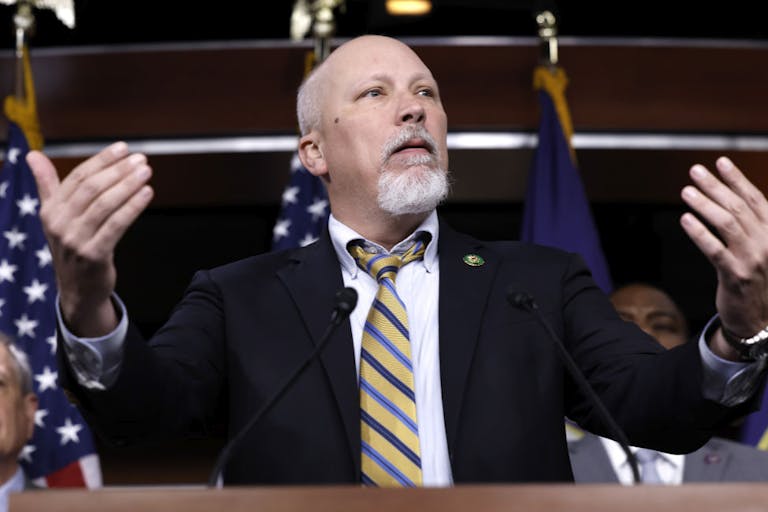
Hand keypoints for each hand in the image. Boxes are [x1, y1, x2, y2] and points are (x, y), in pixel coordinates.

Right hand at [27, 141, 153, 336]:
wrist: (78, 289)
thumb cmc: (72, 246)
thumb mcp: (55, 216)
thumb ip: (47, 185)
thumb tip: (32, 155)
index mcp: (50, 210)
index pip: (78, 177)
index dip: (102, 160)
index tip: (123, 148)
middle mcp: (59, 223)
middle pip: (92, 188)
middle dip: (118, 170)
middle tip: (141, 159)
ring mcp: (75, 240)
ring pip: (105, 204)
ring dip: (128, 185)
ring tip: (146, 172)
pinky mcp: (93, 255)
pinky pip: (116, 225)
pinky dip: (132, 207)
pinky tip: (147, 194)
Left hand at [680, 157, 767, 358]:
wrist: (760, 319)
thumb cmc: (756, 280)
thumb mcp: (761, 249)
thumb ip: (751, 226)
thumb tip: (729, 198)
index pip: (756, 199)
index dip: (737, 179)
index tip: (721, 161)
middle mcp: (767, 243)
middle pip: (738, 207)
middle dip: (716, 186)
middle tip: (695, 171)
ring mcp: (752, 259)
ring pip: (727, 223)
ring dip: (705, 204)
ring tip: (686, 191)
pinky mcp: (735, 275)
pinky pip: (714, 249)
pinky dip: (699, 233)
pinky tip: (685, 219)